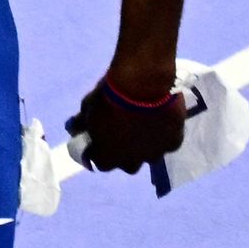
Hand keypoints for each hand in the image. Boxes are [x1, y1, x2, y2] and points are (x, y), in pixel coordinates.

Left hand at [67, 80, 185, 173]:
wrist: (143, 82)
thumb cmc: (110, 95)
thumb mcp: (88, 106)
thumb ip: (82, 122)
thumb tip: (74, 129)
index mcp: (110, 155)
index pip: (101, 163)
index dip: (99, 153)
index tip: (98, 141)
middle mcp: (134, 160)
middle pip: (128, 164)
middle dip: (124, 153)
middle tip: (122, 134)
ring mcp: (156, 152)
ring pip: (150, 155)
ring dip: (145, 145)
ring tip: (143, 125)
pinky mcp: (174, 142)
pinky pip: (167, 143)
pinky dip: (163, 135)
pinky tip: (160, 120)